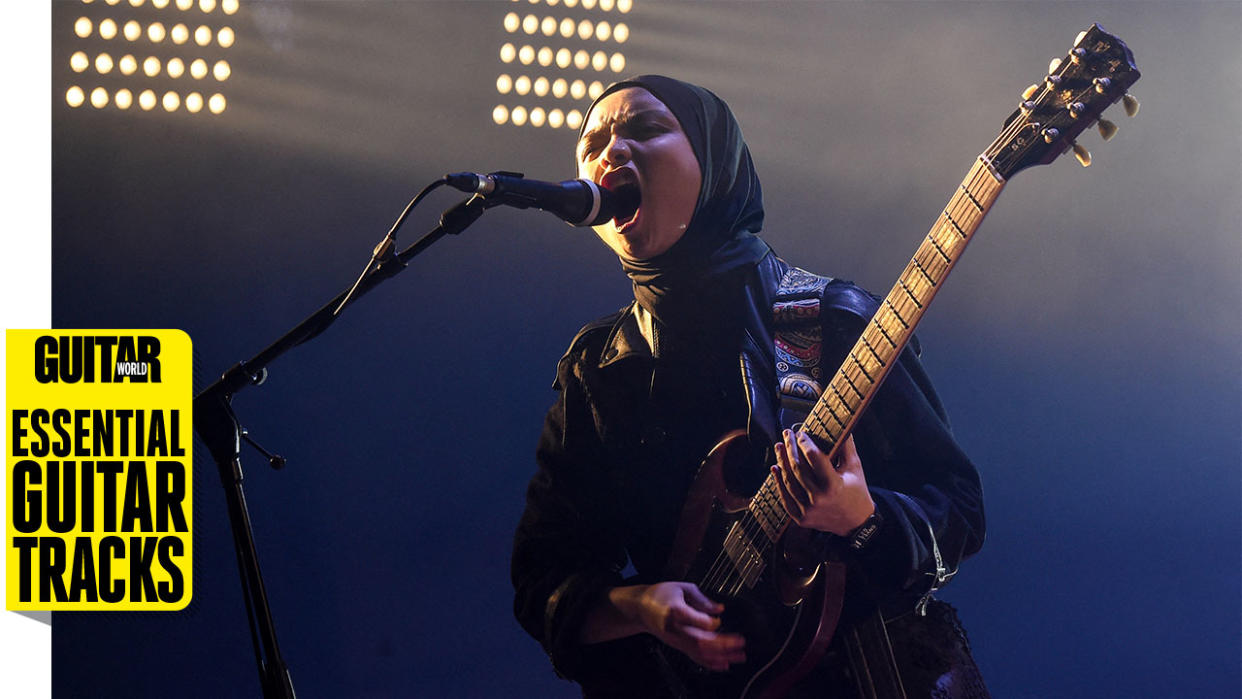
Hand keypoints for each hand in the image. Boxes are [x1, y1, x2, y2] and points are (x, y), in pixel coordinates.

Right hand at [620, 582, 745, 671]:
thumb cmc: (660, 595)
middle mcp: (674, 628)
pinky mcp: (677, 646)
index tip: (717, 620)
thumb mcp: (681, 588)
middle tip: (739, 642)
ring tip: (739, 655)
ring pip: (699, 652)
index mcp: (672, 609)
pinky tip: (724, 664)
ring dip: (721, 656)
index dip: (703, 621)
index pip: (688, 618)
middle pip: (698, 639)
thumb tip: (719, 609)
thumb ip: (702, 598)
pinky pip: (695, 657)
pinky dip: (710, 662)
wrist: (641, 609)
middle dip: (721, 643)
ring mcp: (676, 639)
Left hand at [772, 430, 874, 535]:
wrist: (856, 523)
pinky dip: (778, 482)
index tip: (801, 433)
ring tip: (779, 447)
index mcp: (833, 485)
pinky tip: (775, 468)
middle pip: (798, 467)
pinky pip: (785, 497)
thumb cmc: (856, 491)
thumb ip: (846, 446)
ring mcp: (808, 510)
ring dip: (781, 461)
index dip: (805, 442)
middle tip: (787, 434)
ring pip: (789, 481)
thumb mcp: (855, 468)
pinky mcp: (801, 518)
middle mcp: (818, 498)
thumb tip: (840, 425)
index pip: (813, 457)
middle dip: (790, 448)